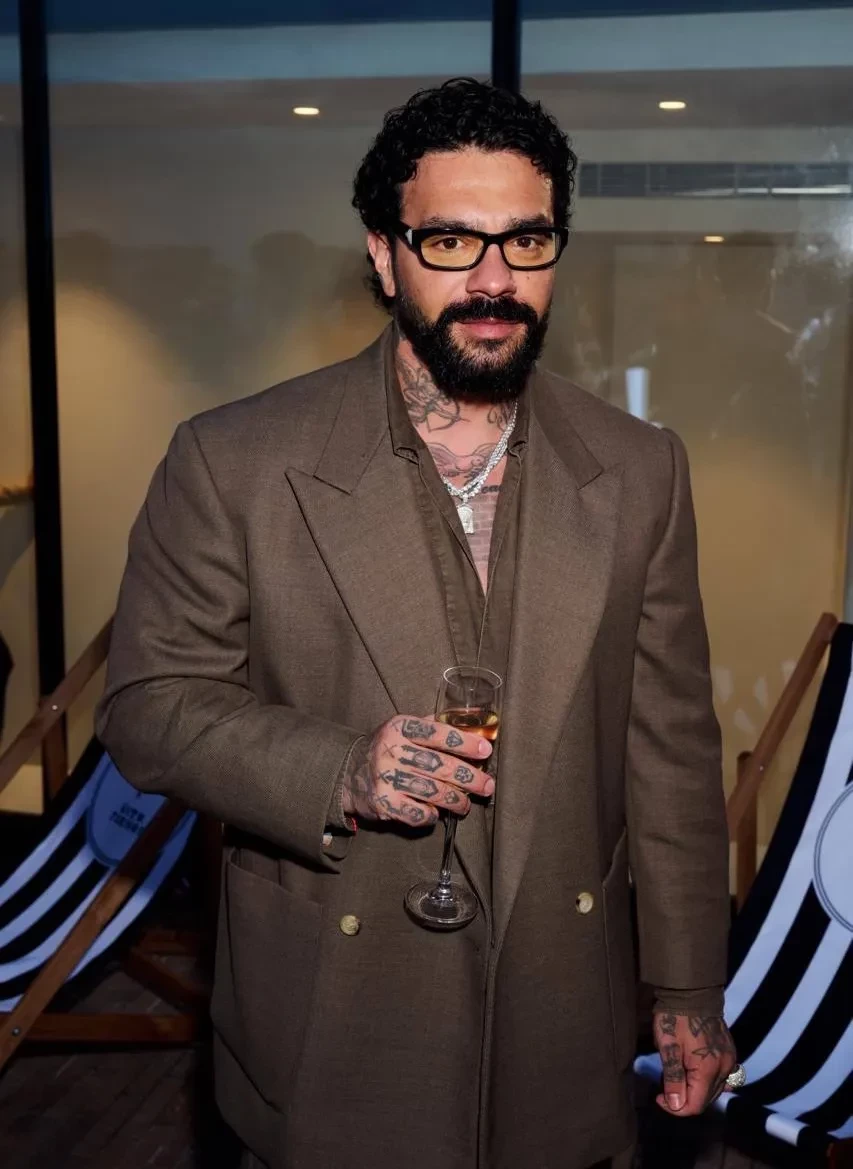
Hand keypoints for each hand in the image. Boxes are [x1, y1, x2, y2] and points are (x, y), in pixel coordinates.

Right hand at [341, 714, 493, 828]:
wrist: (349, 773)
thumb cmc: (387, 748)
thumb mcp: (403, 728)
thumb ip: (433, 725)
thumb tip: (474, 724)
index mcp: (399, 727)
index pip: (437, 733)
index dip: (464, 742)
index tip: (485, 751)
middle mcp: (391, 750)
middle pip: (439, 765)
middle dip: (469, 777)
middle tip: (487, 785)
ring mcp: (386, 778)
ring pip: (432, 791)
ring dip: (456, 800)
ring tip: (466, 803)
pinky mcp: (383, 803)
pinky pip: (416, 813)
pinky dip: (432, 815)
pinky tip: (437, 813)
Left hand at [653, 1012, 737, 1115]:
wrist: (692, 992)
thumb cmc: (675, 1018)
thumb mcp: (668, 1047)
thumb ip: (673, 1079)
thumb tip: (676, 1105)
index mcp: (709, 1069)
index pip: (695, 1105)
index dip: (676, 1108)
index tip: (659, 1097)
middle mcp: (724, 1068)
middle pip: (705, 1100)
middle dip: (684, 1098)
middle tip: (665, 1085)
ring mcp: (729, 1060)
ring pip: (713, 1090)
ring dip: (694, 1090)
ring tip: (676, 1075)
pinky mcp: (730, 1053)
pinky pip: (720, 1077)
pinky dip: (706, 1081)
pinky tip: (692, 1072)